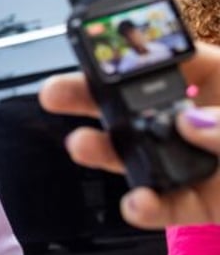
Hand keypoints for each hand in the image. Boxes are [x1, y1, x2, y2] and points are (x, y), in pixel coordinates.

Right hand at [39, 42, 219, 228]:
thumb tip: (190, 122)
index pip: (178, 59)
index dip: (140, 50)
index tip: (103, 46)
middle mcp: (200, 124)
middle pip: (136, 104)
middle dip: (90, 97)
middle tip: (54, 92)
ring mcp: (193, 165)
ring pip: (136, 154)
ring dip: (102, 150)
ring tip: (79, 144)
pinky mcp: (197, 205)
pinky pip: (163, 207)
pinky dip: (145, 208)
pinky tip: (137, 202)